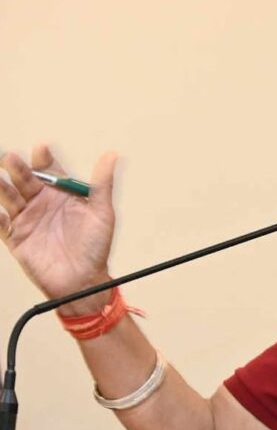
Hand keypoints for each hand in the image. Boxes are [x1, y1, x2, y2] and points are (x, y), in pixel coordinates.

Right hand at [0, 145, 117, 313]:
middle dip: (17, 168)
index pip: (49, 170)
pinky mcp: (15, 238)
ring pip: (9, 198)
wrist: (84, 280)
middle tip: (11, 158)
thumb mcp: (102, 213)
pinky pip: (0, 225)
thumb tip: (112, 155)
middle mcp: (42, 203)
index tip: (41, 149)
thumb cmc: (96, 247)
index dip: (44, 159)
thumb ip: (102, 184)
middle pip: (25, 180)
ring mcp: (27, 219)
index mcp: (62, 194)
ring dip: (1, 187)